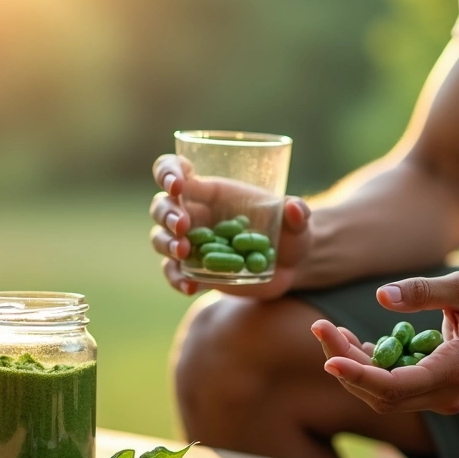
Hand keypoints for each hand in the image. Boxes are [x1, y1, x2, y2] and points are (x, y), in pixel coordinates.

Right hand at [150, 154, 311, 298]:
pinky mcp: (193, 269)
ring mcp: (190, 242)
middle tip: (183, 226)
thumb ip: (297, 213)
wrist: (288, 268)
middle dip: (168, 213)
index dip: (169, 173)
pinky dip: (176, 279)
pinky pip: (173, 272)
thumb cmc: (290, 233)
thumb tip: (294, 208)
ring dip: (166, 243)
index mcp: (210, 190)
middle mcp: (194, 213)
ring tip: (184, 252)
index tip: (179, 186)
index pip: (175, 170)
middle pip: (162, 205)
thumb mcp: (298, 223)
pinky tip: (190, 287)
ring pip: (160, 238)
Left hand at [310, 271, 458, 414]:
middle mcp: (446, 395)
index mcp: (454, 371)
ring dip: (353, 367)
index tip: (328, 358)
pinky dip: (369, 369)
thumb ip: (422, 291)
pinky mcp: (434, 394)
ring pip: (383, 395)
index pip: (394, 387)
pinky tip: (355, 342)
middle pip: (381, 394)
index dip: (357, 375)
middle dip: (345, 364)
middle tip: (321, 328)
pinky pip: (393, 389)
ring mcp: (440, 399)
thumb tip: (380, 296)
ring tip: (332, 332)